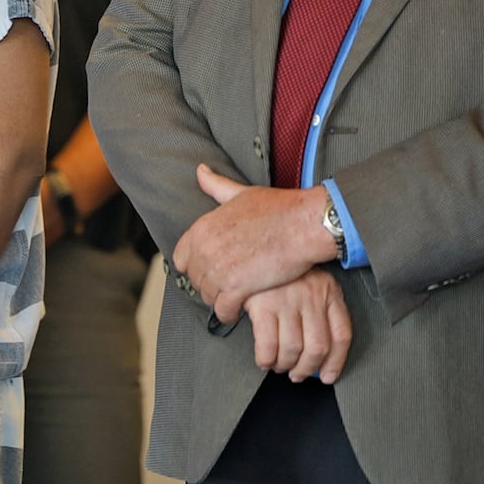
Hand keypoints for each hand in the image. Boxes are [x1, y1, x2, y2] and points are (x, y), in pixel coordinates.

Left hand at [172, 164, 335, 322]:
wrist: (302, 224)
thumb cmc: (277, 208)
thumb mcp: (240, 193)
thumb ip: (216, 186)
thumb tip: (200, 171)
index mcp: (202, 228)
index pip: (181, 257)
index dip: (195, 265)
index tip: (209, 268)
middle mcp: (205, 249)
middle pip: (195, 279)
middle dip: (208, 284)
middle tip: (224, 286)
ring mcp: (219, 269)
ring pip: (207, 296)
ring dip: (218, 299)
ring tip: (231, 298)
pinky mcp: (237, 287)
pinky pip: (223, 309)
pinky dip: (228, 313)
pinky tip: (236, 311)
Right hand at [244, 268, 352, 382]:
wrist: (249, 248)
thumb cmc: (280, 272)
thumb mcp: (309, 282)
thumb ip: (319, 310)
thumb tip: (319, 355)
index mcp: (328, 290)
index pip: (341, 335)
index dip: (336, 362)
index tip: (327, 375)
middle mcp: (311, 294)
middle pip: (318, 347)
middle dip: (307, 368)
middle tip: (297, 374)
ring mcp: (287, 299)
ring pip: (293, 349)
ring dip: (285, 365)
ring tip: (278, 366)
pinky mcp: (262, 304)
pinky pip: (268, 344)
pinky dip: (266, 359)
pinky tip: (264, 360)